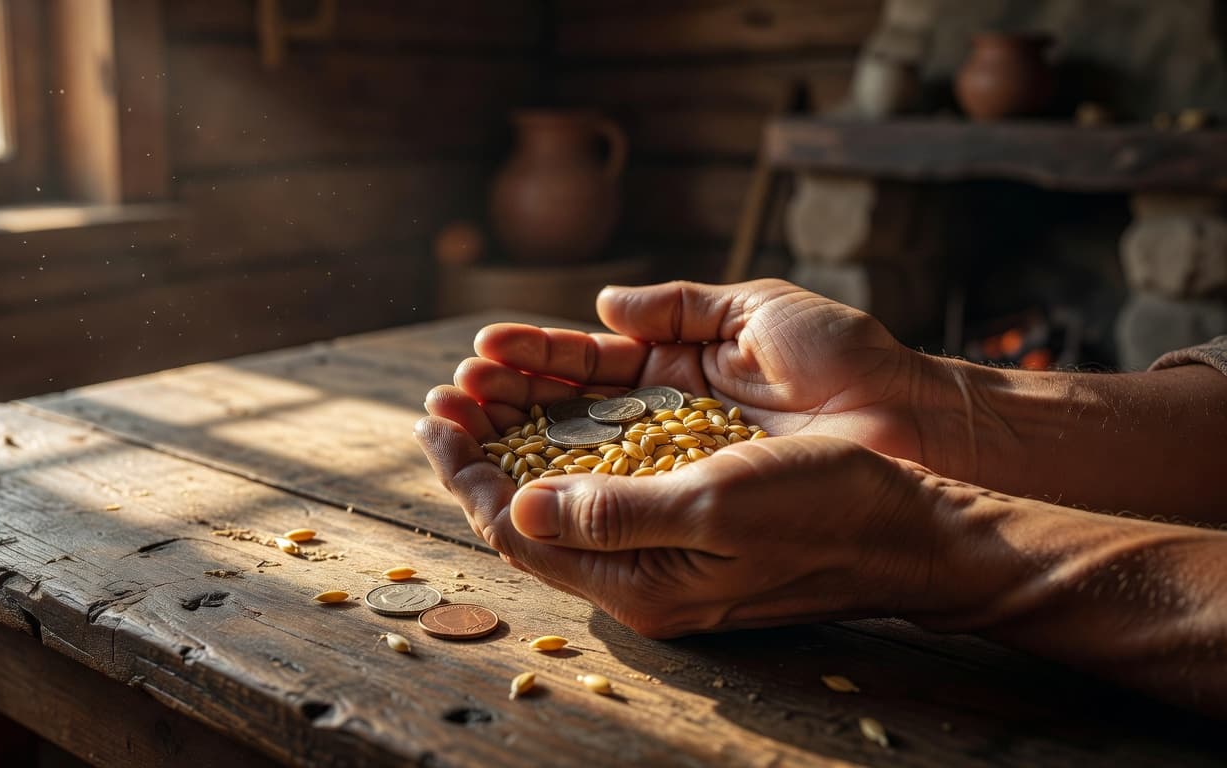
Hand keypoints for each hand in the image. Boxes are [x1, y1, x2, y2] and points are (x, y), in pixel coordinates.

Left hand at [414, 404, 941, 636]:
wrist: (911, 526)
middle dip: (482, 453)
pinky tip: (559, 410)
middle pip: (529, 517)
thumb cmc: (828, 510)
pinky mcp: (690, 525)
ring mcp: (666, 553)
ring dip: (521, 442)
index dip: (467, 474)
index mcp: (639, 585)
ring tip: (486, 388)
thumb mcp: (716, 505)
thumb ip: (614, 515)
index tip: (434, 417)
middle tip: (445, 394)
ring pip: (565, 498)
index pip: (518, 533)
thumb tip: (516, 510)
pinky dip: (572, 446)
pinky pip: (608, 488)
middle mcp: (642, 577)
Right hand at [454, 279, 932, 467]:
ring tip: (454, 430)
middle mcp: (667, 424)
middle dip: (502, 405)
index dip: (530, 358)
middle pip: (565, 416)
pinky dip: (561, 495)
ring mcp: (677, 471)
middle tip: (446, 398)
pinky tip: (512, 484)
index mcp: (678, 369)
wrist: (913, 426)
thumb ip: (681, 308)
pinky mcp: (693, 513)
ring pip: (576, 462)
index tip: (477, 353)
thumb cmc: (846, 363)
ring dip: (513, 447)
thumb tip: (601, 304)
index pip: (586, 364)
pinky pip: (616, 507)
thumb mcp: (760, 313)